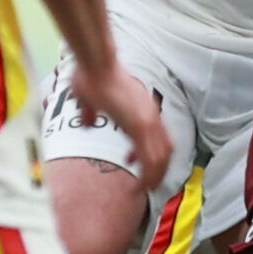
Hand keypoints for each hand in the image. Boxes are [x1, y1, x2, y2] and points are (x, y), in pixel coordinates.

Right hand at [67, 59, 171, 187]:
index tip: (131, 160)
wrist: (96, 63)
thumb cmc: (92, 75)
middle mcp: (150, 116)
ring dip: (154, 177)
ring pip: (161, 159)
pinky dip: (148, 175)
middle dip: (158, 171)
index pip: (158, 139)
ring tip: (143, 190)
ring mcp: (148, 121)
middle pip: (166, 152)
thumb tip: (86, 122)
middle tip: (148, 185)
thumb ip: (89, 111)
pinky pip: (150, 158)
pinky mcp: (140, 125)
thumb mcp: (88, 98)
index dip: (151, 154)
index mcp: (143, 110)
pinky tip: (139, 186)